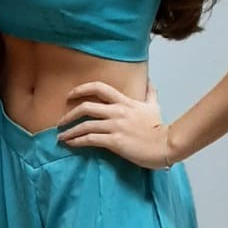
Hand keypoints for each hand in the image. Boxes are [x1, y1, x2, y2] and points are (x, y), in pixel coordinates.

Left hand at [57, 81, 174, 169]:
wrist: (166, 145)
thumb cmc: (159, 127)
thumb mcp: (154, 106)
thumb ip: (150, 93)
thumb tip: (149, 82)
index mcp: (124, 102)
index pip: (99, 88)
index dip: (81, 89)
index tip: (70, 95)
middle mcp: (117, 112)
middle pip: (86, 107)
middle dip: (69, 114)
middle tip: (60, 121)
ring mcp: (115, 126)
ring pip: (85, 125)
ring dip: (69, 131)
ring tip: (61, 137)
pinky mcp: (114, 142)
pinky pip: (90, 140)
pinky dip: (77, 141)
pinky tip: (71, 144)